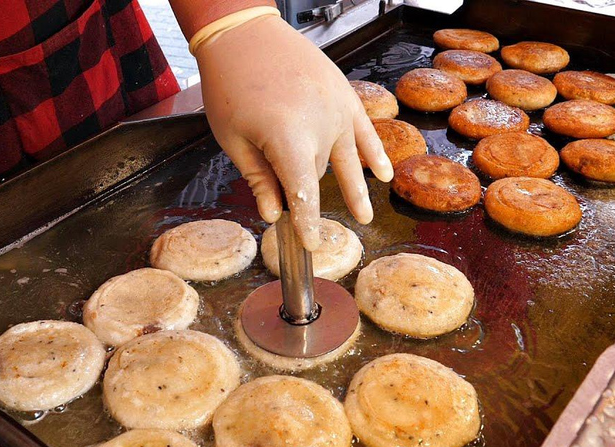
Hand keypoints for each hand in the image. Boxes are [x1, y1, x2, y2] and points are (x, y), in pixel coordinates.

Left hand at [193, 14, 392, 249]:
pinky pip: (366, 132)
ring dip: (354, 189)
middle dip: (306, 193)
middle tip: (295, 216)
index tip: (311, 245)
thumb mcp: (234, 138)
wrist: (245, 33)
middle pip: (318, 175)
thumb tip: (275, 214)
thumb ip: (259, 178)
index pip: (305, 194)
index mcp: (288, 138)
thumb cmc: (231, 84)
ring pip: (344, 159)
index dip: (308, 223)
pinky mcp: (346, 96)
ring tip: (363, 217)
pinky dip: (375, 154)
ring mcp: (338, 109)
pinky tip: (384, 176)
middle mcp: (320, 125)